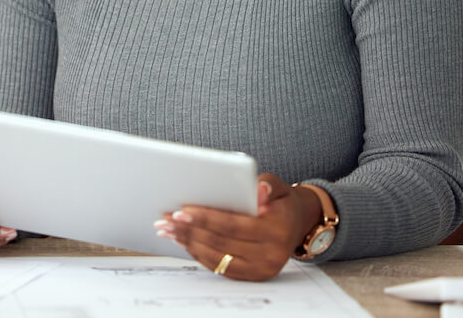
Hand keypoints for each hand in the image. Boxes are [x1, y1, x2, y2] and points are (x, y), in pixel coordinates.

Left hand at [153, 173, 323, 280]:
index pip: (233, 225)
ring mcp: (260, 269)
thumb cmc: (281, 203)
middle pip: (220, 243)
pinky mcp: (252, 276)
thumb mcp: (280, 187)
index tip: (181, 211)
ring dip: (188, 242)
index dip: (205, 218)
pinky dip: (198, 253)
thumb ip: (268, 185)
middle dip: (189, 230)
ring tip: (168, 230)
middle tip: (165, 220)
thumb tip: (258, 189)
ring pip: (216, 257)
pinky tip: (184, 240)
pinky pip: (219, 266)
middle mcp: (270, 255)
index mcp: (276, 231)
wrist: (297, 224)